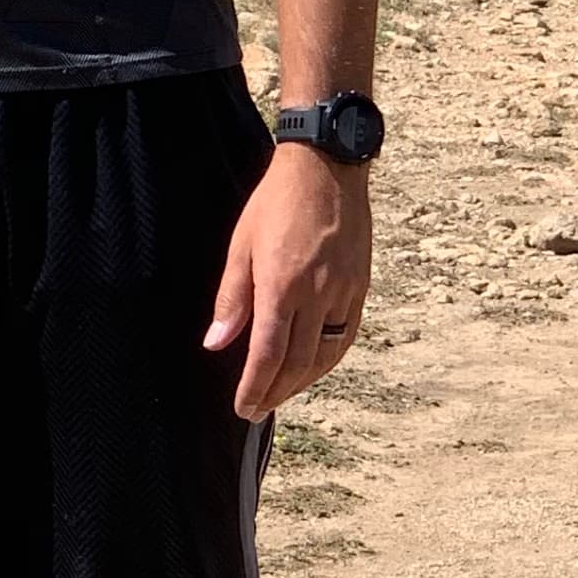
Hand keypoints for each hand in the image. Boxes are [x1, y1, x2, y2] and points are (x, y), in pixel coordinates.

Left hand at [205, 145, 371, 418]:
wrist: (326, 167)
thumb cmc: (276, 202)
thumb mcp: (241, 245)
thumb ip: (231, 300)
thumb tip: (217, 343)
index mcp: (281, 284)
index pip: (267, 354)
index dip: (254, 387)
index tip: (243, 408)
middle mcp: (316, 293)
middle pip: (297, 363)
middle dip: (275, 392)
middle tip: (257, 409)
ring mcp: (343, 291)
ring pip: (324, 354)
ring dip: (302, 382)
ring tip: (280, 394)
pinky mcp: (360, 286)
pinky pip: (345, 335)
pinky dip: (328, 359)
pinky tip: (313, 368)